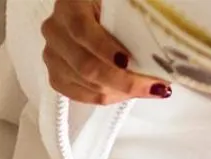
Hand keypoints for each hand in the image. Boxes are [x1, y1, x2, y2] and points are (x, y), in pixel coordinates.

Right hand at [41, 0, 170, 104]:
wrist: (91, 20)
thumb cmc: (109, 12)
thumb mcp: (118, 7)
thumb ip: (130, 22)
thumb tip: (157, 52)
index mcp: (69, 6)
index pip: (82, 30)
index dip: (105, 49)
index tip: (128, 61)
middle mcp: (55, 31)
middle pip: (86, 65)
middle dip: (123, 80)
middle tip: (152, 85)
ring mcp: (53, 57)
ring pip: (88, 85)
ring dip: (121, 91)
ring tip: (148, 88)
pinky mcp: (57, 78)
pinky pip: (84, 97)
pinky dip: (110, 97)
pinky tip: (128, 93)